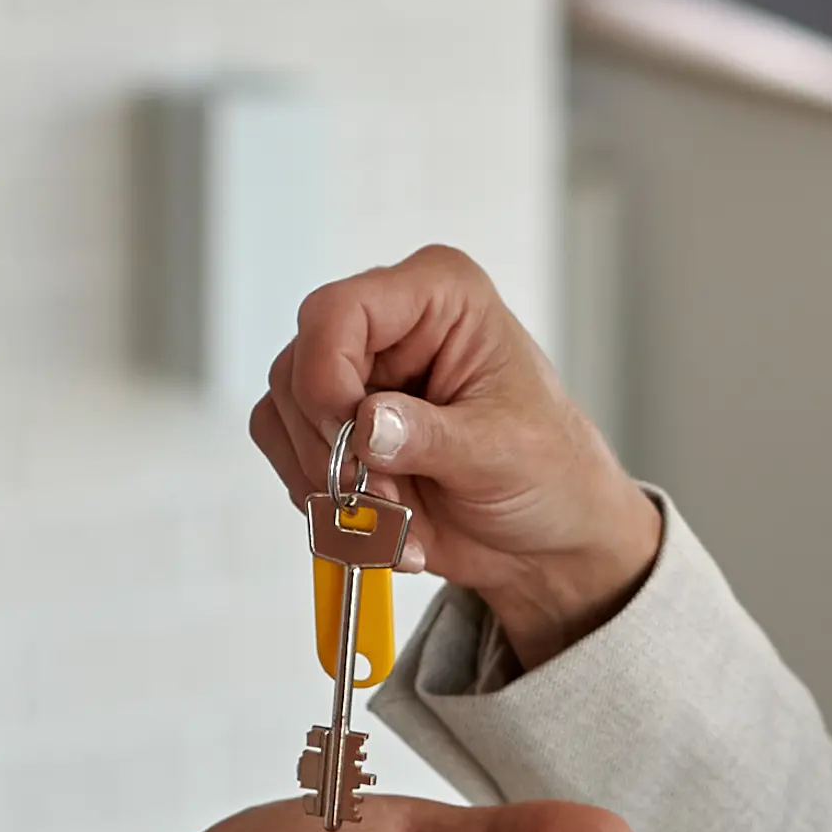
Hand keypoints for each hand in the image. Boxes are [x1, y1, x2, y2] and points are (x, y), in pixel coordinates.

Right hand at [253, 246, 662, 670]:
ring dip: (327, 482)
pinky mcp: (335, 427)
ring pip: (282, 414)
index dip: (327, 376)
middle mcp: (388, 326)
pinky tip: (379, 525)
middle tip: (383, 498)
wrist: (547, 535)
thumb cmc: (548, 470)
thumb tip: (365, 425)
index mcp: (439, 296)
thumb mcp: (501, 451)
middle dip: (331, 447)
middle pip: (299, 367)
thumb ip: (428, 436)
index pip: (339, 311)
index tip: (354, 441)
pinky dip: (321, 501)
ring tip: (393, 518)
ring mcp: (356, 376)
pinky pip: (287, 453)